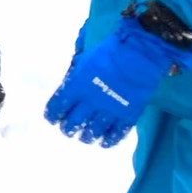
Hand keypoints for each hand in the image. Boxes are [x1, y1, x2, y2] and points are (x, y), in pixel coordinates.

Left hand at [44, 14, 191, 146]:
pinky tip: (104, 141)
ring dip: (86, 137)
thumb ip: (75, 75)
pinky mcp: (127, 115)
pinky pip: (115, 135)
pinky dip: (108, 141)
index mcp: (76, 86)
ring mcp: (109, 110)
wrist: (139, 53)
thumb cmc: (109, 50)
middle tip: (68, 129)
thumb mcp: (84, 59)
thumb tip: (69, 84)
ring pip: (92, 132)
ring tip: (85, 137)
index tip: (52, 118)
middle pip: (72, 124)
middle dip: (68, 129)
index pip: (57, 107)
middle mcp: (89, 102)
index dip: (52, 115)